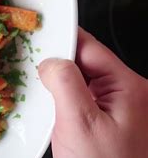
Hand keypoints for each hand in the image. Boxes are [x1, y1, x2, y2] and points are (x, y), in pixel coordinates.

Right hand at [38, 27, 147, 157]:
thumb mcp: (79, 123)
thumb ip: (64, 83)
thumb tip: (50, 60)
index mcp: (128, 87)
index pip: (90, 48)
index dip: (62, 39)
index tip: (38, 34)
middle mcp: (126, 95)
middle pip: (85, 62)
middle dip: (57, 62)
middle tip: (29, 64)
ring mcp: (116, 109)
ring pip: (80, 81)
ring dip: (57, 83)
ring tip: (37, 87)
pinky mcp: (104, 122)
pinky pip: (80, 99)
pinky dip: (61, 99)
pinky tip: (48, 106)